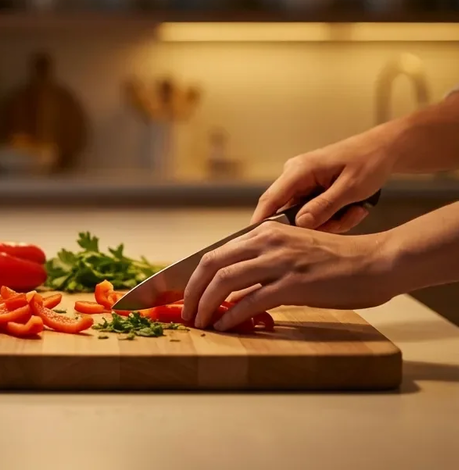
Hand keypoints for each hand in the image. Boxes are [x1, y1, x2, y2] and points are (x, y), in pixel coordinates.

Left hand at [180, 222, 394, 330]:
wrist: (375, 262)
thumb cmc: (336, 261)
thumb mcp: (292, 251)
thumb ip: (263, 262)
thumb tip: (233, 286)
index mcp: (264, 233)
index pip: (215, 252)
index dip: (193, 276)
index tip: (183, 295)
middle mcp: (268, 242)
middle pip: (211, 264)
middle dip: (191, 291)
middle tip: (185, 312)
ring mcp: (280, 262)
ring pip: (225, 280)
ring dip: (205, 304)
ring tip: (199, 322)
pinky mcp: (294, 283)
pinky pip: (251, 300)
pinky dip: (231, 314)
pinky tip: (224, 325)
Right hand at [252, 126, 397, 231]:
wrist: (384, 149)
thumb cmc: (369, 162)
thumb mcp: (350, 188)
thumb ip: (324, 206)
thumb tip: (299, 224)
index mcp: (299, 170)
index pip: (270, 199)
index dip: (261, 222)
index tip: (257, 242)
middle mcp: (295, 176)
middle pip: (291, 213)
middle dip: (318, 224)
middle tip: (346, 220)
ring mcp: (303, 183)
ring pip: (306, 216)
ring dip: (332, 220)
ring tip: (356, 211)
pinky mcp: (312, 189)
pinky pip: (315, 212)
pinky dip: (334, 215)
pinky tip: (353, 208)